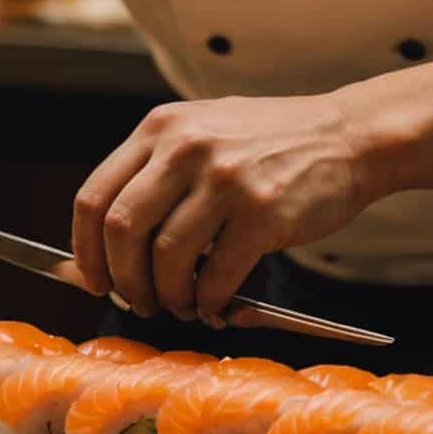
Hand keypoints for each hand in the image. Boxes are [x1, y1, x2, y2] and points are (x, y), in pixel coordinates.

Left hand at [71, 95, 376, 322]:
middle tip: (136, 302)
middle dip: (122, 281)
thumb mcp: (201, 134)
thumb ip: (155, 176)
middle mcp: (185, 147)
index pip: (93, 198)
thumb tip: (106, 252)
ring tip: (181, 305)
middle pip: (120, 232)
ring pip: (166, 258)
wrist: (348, 136)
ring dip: (168, 296)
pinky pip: (216, 275)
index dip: (84, 252)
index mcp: (160, 128)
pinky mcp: (262, 212)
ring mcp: (224, 179)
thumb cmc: (269, 146)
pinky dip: (208, 301)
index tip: (93, 280)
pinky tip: (214, 305)